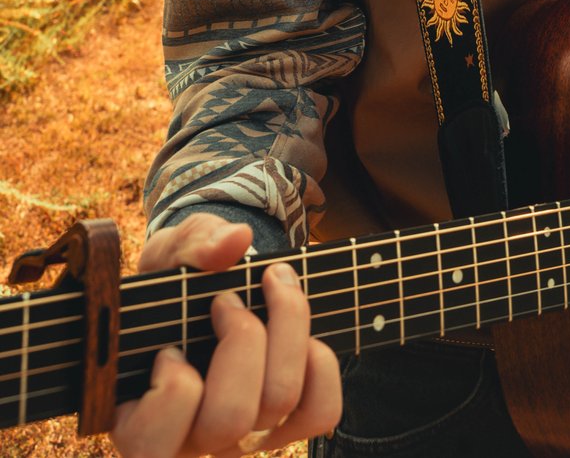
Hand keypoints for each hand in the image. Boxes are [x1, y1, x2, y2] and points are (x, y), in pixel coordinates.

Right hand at [111, 212, 342, 457]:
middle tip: (226, 299)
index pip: (152, 442)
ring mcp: (243, 436)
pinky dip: (320, 363)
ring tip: (271, 289)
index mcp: (141, 420)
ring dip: (285, 332)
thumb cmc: (175, 278)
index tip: (170, 347)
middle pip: (231, 417)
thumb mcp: (169, 254)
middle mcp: (194, 439)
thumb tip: (236, 240)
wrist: (209, 288)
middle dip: (240, 339)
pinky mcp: (286, 423)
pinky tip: (300, 332)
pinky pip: (320, 410)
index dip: (173, 389)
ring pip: (279, 403)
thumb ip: (192, 244)